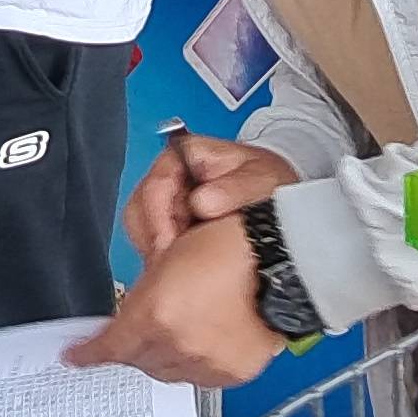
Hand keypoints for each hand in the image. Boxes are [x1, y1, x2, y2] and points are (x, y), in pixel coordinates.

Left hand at [68, 216, 284, 387]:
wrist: (280, 260)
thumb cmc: (229, 245)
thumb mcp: (168, 258)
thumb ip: (143, 292)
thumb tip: (132, 314)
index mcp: (157, 313)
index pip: (110, 345)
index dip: (88, 352)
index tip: (73, 356)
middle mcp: (179, 344)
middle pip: (137, 359)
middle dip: (132, 347)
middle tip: (136, 330)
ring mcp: (207, 362)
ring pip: (167, 371)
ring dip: (162, 356)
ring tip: (174, 331)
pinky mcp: (231, 373)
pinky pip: (200, 378)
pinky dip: (193, 364)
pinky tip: (199, 344)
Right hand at [122, 134, 297, 259]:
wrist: (276, 196)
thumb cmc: (267, 181)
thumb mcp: (261, 180)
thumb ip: (235, 188)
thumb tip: (202, 202)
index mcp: (187, 154)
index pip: (156, 184)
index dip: (161, 216)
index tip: (173, 242)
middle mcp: (172, 175)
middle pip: (141, 206)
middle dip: (158, 236)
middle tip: (176, 258)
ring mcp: (169, 199)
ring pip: (142, 226)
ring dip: (159, 248)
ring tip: (182, 261)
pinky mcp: (171, 221)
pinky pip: (153, 240)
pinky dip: (165, 255)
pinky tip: (183, 262)